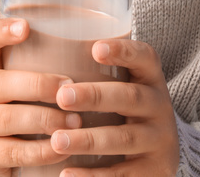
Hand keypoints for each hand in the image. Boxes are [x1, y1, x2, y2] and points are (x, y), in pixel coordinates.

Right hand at [0, 18, 82, 176]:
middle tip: (69, 86)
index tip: (26, 27)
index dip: (0, 32)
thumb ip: (34, 60)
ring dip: (45, 120)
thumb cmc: (7, 104)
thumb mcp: (9, 78)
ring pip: (6, 119)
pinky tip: (61, 148)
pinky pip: (12, 152)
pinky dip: (40, 151)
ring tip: (76, 121)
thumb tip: (90, 37)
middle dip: (38, 85)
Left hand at [50, 39, 179, 176]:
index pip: (145, 57)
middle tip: (62, 97)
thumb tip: (40, 36)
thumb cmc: (125, 113)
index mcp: (151, 80)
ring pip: (123, 139)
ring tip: (57, 140)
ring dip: (88, 139)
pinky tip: (66, 175)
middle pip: (130, 97)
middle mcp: (159, 107)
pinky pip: (121, 175)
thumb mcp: (125, 88)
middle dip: (95, 96)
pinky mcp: (153, 172)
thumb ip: (97, 71)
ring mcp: (158, 142)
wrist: (160, 157)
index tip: (95, 48)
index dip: (123, 51)